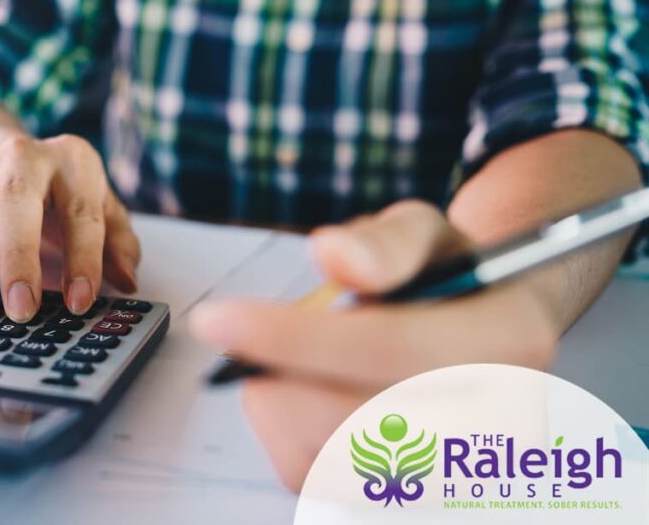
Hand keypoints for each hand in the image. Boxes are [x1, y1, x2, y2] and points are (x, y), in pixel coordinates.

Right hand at [0, 134, 139, 321]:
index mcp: (74, 161)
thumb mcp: (104, 211)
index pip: (81, 211)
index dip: (83, 259)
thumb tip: (127, 281)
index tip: (79, 302)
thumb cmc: (67, 195)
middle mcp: (24, 156)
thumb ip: (118, 245)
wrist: (16, 157)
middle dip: (19, 257)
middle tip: (21, 309)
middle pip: (15, 198)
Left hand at [189, 200, 559, 491]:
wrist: (485, 329)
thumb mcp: (424, 231)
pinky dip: (287, 435)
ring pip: (329, 461)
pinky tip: (295, 391)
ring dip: (279, 406)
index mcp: (510, 341)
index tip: (217, 318)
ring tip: (278, 357)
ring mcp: (460, 471)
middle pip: (353, 420)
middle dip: (279, 375)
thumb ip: (385, 241)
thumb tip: (332, 254)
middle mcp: (499, 420)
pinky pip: (322, 480)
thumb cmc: (447, 277)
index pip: (388, 349)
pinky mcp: (414, 495)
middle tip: (240, 332)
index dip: (293, 336)